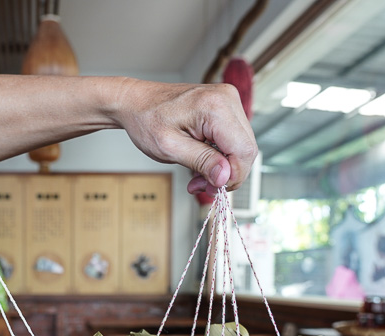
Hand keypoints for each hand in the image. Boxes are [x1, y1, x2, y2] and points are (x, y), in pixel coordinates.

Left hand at [113, 79, 257, 193]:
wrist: (137, 102)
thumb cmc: (147, 120)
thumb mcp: (170, 148)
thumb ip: (201, 162)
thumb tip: (225, 177)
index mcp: (216, 106)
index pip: (244, 151)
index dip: (233, 176)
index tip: (211, 188)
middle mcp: (228, 99)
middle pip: (247, 149)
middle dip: (226, 174)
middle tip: (200, 185)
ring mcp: (229, 101)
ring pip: (242, 147)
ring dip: (223, 167)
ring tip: (197, 176)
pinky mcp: (226, 107)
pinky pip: (234, 139)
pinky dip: (221, 156)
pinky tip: (202, 161)